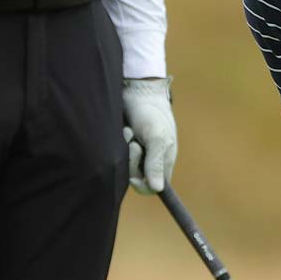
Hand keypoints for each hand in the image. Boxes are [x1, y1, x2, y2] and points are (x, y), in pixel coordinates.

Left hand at [122, 77, 176, 193]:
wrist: (138, 90)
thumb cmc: (152, 113)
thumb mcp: (157, 138)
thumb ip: (156, 163)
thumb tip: (158, 189)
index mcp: (163, 161)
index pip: (153, 187)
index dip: (142, 185)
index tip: (133, 177)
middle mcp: (149, 159)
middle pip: (135, 177)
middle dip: (131, 162)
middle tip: (134, 143)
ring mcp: (136, 151)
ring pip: (124, 166)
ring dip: (124, 149)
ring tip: (128, 131)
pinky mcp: (123, 144)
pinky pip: (116, 154)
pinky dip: (118, 143)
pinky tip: (123, 129)